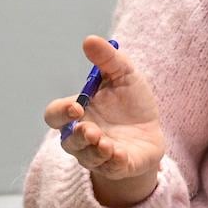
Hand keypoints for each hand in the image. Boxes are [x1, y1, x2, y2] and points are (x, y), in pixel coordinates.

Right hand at [43, 35, 164, 205]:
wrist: (152, 131)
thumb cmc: (131, 102)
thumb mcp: (124, 75)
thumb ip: (107, 59)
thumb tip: (89, 40)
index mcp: (78, 113)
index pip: (56, 115)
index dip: (61, 112)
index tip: (76, 106)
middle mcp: (82, 137)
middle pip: (67, 141)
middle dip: (76, 136)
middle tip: (88, 128)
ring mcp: (98, 154)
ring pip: (87, 157)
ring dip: (94, 150)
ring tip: (105, 142)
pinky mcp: (118, 166)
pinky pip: (110, 168)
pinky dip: (113, 161)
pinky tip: (118, 153)